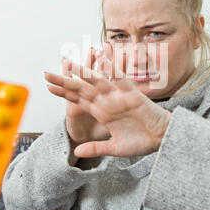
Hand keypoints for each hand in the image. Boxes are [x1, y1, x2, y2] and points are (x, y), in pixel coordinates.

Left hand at [44, 42, 171, 157]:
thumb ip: (96, 148)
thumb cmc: (141, 142)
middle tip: (46, 74)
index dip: (64, 94)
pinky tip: (100, 56)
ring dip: (82, 71)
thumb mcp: (114, 148)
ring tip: (67, 63)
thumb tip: (76, 153)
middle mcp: (107, 102)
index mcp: (102, 113)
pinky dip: (111, 67)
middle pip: (82, 89)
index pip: (79, 101)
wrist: (162, 139)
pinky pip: (119, 78)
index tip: (48, 88)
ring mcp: (118, 96)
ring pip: (97, 80)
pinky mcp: (131, 93)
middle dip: (64, 82)